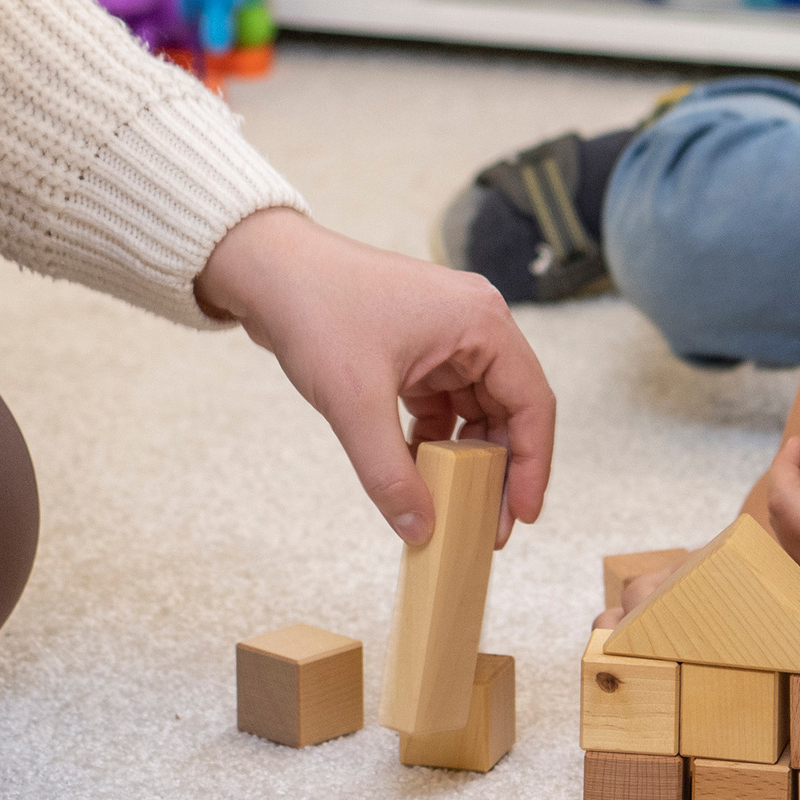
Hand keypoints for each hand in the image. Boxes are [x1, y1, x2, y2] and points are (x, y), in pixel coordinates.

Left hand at [193, 207, 553, 544]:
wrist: (266, 270)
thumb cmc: (317, 310)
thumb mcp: (356, 403)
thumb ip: (390, 473)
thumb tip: (420, 530)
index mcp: (481, 322)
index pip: (532, 403)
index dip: (533, 464)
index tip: (521, 516)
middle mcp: (473, 325)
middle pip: (508, 410)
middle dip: (498, 470)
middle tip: (486, 527)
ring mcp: (445, 336)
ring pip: (474, 411)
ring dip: (464, 458)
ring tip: (452, 507)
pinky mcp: (417, 348)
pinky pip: (442, 405)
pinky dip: (434, 440)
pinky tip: (418, 473)